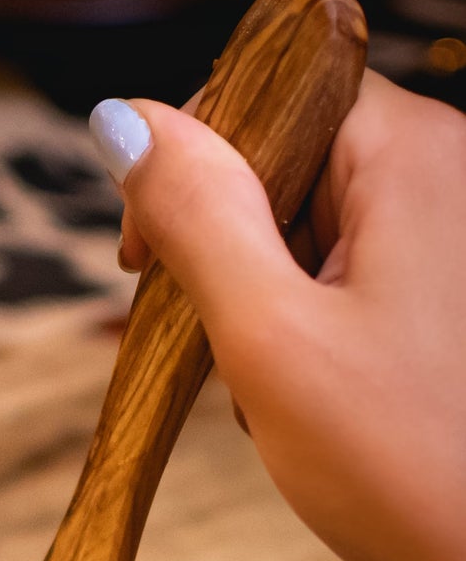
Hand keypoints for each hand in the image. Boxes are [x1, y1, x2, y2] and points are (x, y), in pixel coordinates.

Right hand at [92, 73, 465, 560]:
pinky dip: (293, 332)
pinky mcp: (436, 302)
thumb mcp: (268, 334)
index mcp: (414, 159)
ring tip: (265, 384)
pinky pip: (336, 281)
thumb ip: (197, 218)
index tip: (141, 260)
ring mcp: (444, 243)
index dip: (190, 163)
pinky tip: (294, 396)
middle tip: (207, 335)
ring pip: (303, 230)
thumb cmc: (403, 465)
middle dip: (224, 249)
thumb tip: (125, 122)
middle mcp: (442, 180)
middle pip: (285, 163)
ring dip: (254, 301)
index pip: (271, 95)